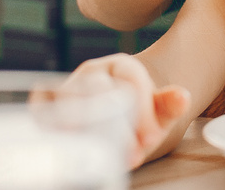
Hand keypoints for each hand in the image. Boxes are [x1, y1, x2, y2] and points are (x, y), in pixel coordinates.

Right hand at [60, 54, 190, 168]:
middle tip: (130, 154)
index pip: (130, 82)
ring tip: (99, 156)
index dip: (142, 112)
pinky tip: (69, 150)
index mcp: (120, 67)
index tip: (151, 138)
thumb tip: (182, 97)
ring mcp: (66, 87)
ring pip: (67, 101)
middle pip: (97, 91)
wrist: (116, 117)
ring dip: (85, 131)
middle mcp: (90, 72)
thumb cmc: (139, 114)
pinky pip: (42, 111)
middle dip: (115, 126)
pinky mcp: (47, 105)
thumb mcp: (159, 111)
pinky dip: (53, 129)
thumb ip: (171, 105)